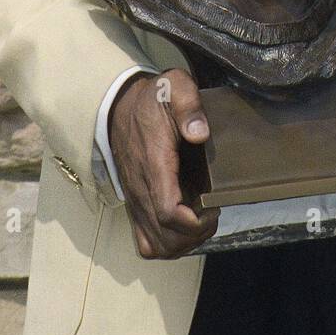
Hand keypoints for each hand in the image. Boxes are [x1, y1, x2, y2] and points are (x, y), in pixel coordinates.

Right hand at [108, 67, 218, 258]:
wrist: (121, 106)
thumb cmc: (153, 100)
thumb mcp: (174, 87)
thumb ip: (189, 106)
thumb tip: (200, 134)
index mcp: (154, 164)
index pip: (167, 212)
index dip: (195, 222)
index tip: (214, 208)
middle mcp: (141, 189)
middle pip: (165, 239)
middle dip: (195, 235)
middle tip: (212, 213)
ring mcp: (136, 201)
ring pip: (156, 246)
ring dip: (184, 243)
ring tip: (202, 220)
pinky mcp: (136, 205)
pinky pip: (147, 241)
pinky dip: (169, 244)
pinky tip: (186, 224)